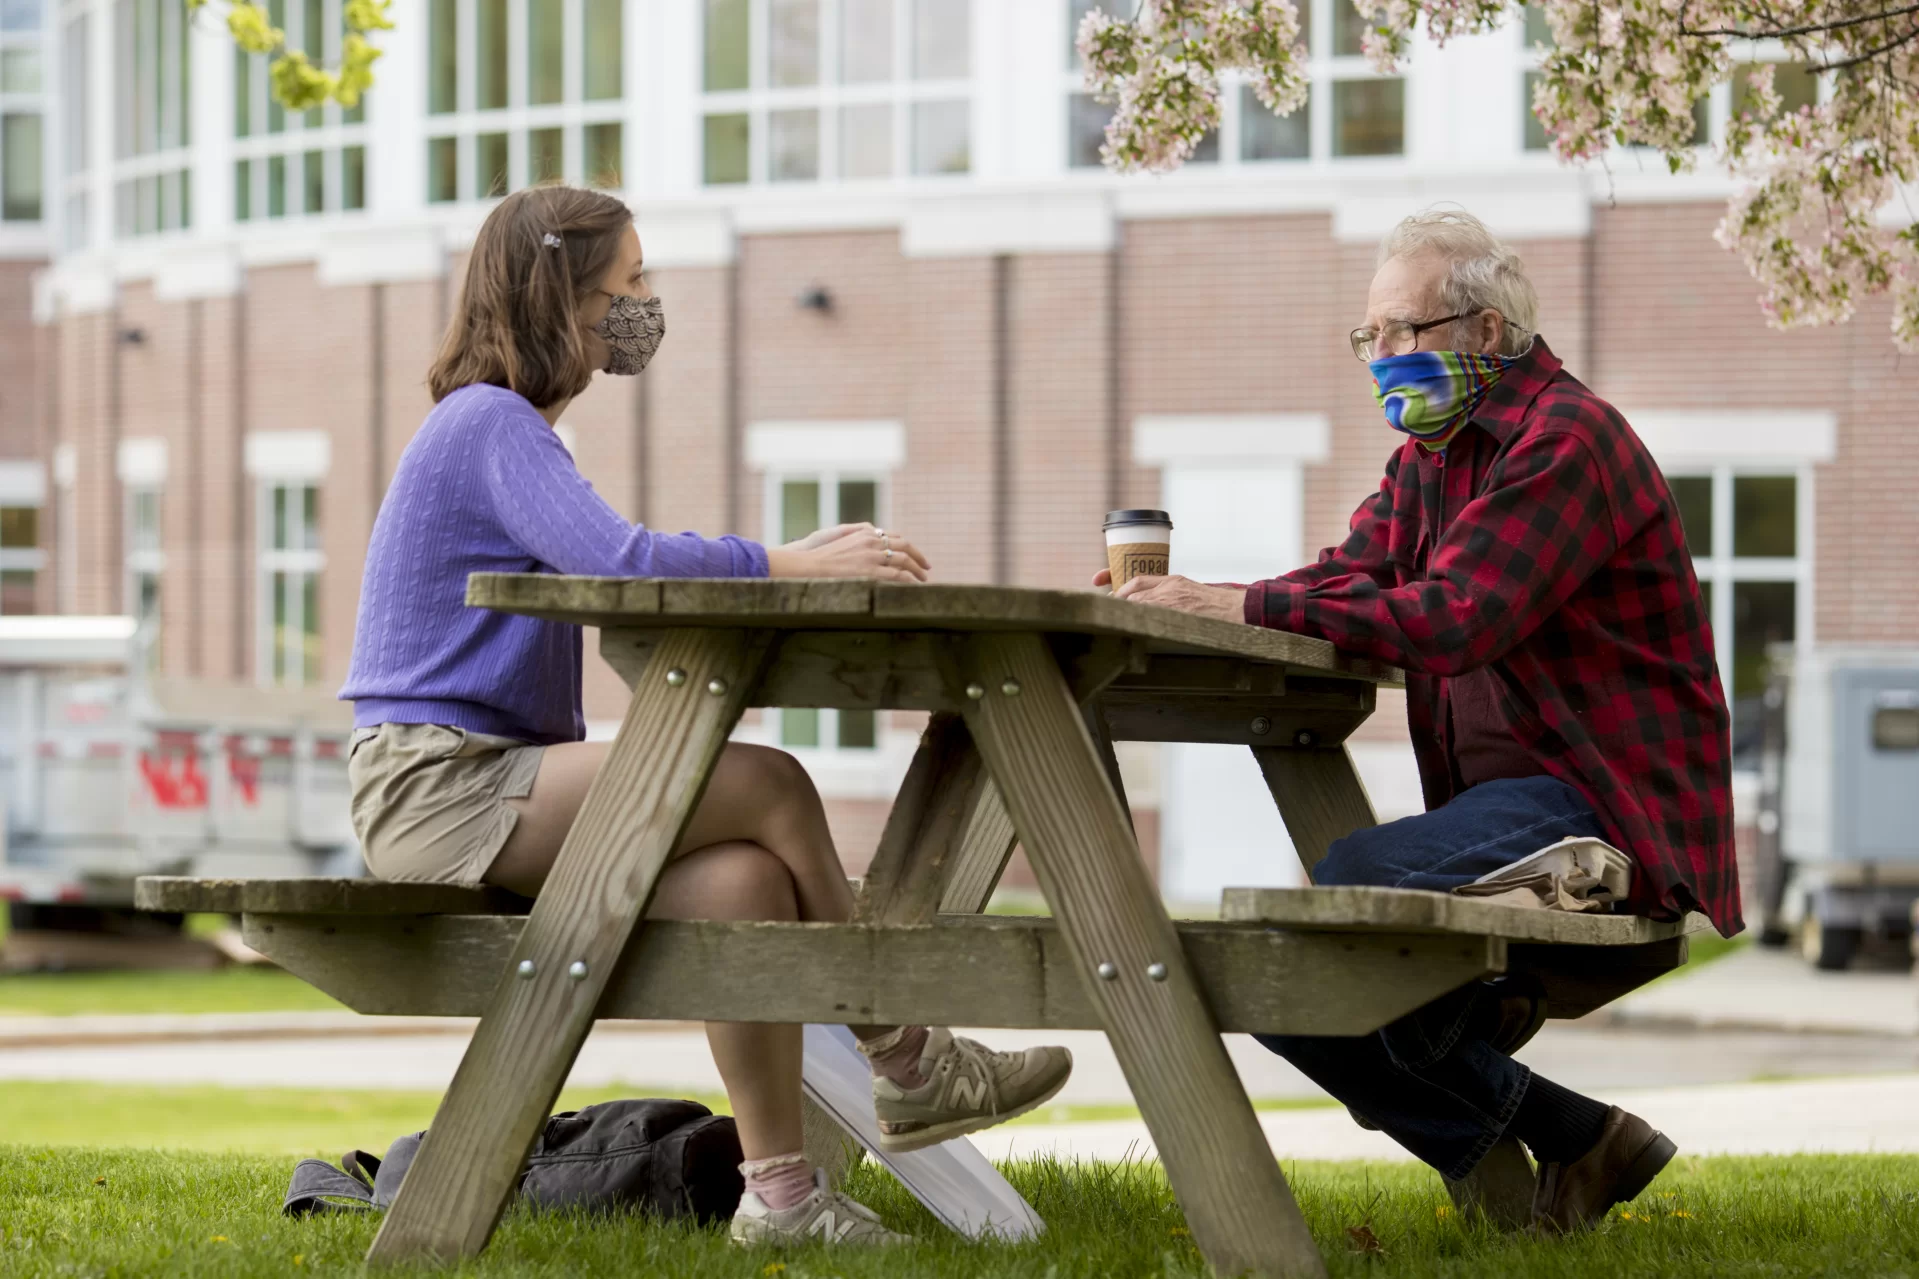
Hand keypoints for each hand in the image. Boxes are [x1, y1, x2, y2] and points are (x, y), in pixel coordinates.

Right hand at [766, 523, 930, 581]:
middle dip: (919, 557)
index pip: (894, 537)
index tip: (914, 555)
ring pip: (905, 560)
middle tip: (927, 568)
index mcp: (866, 532)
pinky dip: (909, 580)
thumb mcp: (841, 539)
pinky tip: (914, 586)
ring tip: (923, 580)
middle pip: (905, 545)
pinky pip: (897, 575)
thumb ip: (858, 540)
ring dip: (917, 571)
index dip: (907, 546)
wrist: (810, 564)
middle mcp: (872, 540)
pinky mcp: (870, 570)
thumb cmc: (822, 556)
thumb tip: (869, 544)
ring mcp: (872, 555)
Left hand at [1109, 573, 1245, 622]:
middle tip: (1109, 612)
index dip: (1118, 586)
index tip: (1103, 590)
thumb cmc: (1217, 606)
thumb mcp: (1191, 593)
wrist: (1237, 609)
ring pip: (1138, 602)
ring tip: (1118, 621)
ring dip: (1125, 611)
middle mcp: (1170, 587)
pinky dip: (1137, 619)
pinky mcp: (1177, 611)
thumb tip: (1151, 608)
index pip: (1137, 580)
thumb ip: (1171, 596)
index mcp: (1173, 580)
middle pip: (1133, 592)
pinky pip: (1149, 614)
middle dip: (1117, 601)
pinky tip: (1131, 627)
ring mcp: (1173, 599)